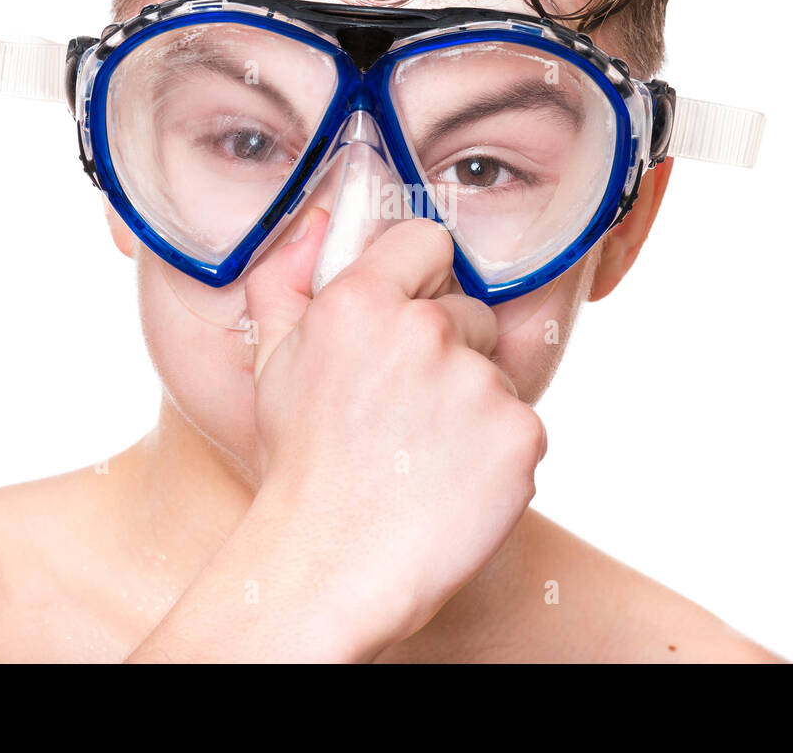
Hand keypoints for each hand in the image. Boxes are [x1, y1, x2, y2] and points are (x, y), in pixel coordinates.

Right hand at [242, 208, 546, 654]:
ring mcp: (479, 383)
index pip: (427, 241)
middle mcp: (426, 330)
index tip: (409, 315)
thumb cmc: (300, 468)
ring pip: (494, 373)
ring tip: (422, 454)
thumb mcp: (271, 363)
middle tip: (404, 409)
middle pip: (468, 311)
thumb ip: (287, 281)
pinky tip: (451, 481)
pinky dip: (495, 451)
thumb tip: (317, 226)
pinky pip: (520, 423)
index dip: (419, 278)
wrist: (331, 566)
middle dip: (447, 350)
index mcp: (361, 302)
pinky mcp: (520, 433)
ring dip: (471, 404)